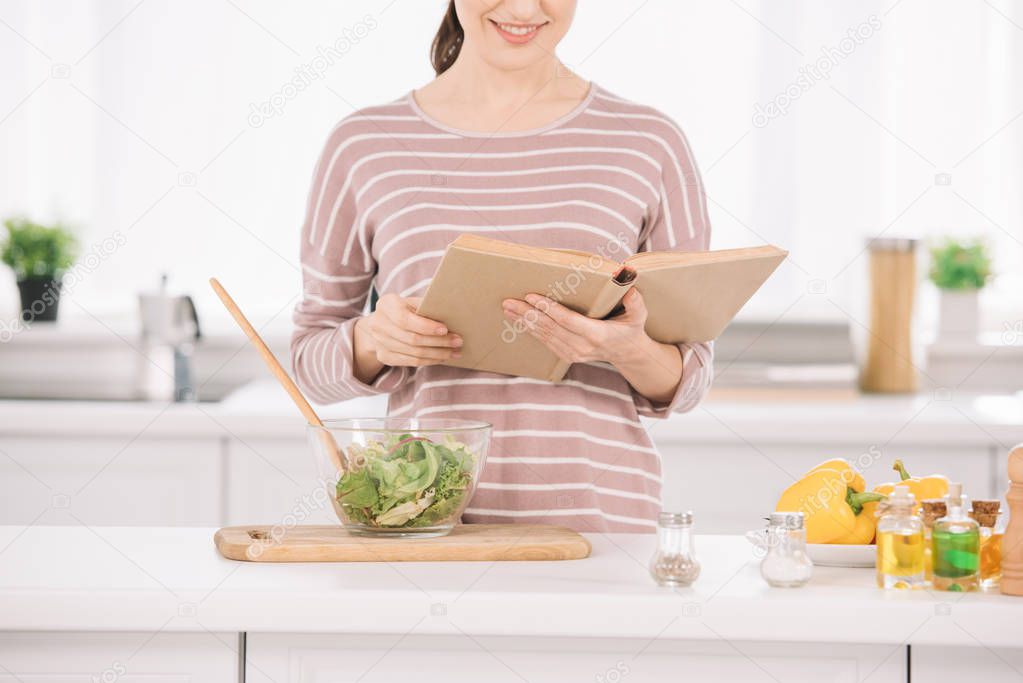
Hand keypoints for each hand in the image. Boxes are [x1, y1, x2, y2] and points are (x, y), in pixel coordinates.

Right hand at [353, 294, 461, 378]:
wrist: (381, 323)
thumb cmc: (404, 309)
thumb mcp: (412, 302)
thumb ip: (426, 307)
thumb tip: (453, 314)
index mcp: (386, 305)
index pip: (405, 319)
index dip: (426, 326)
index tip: (445, 329)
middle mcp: (378, 324)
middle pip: (412, 339)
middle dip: (438, 342)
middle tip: (458, 341)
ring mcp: (379, 342)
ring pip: (413, 353)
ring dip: (438, 354)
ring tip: (455, 352)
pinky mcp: (384, 357)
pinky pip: (411, 362)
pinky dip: (429, 360)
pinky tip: (442, 358)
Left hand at [502, 288, 683, 403]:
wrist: (627, 353)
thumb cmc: (631, 328)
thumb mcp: (639, 315)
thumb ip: (636, 302)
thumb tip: (630, 287)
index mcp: (597, 334)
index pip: (567, 320)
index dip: (548, 309)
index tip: (532, 296)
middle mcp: (582, 346)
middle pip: (550, 328)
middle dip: (528, 314)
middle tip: (509, 301)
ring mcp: (573, 353)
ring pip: (544, 335)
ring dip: (524, 321)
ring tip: (508, 308)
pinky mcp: (567, 355)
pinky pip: (545, 341)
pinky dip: (530, 330)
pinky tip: (518, 320)